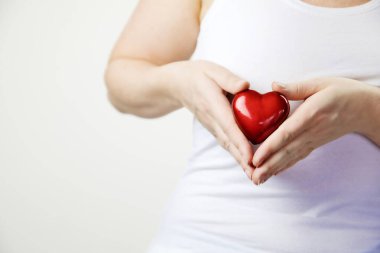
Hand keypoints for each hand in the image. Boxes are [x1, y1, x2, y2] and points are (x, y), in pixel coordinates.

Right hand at [164, 60, 255, 179]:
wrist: (175, 85)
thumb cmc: (196, 75)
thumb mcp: (211, 70)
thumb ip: (228, 78)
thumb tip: (245, 86)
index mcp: (213, 103)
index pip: (229, 126)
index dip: (240, 142)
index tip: (250, 157)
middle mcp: (212, 119)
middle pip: (229, 142)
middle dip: (242, 160)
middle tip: (256, 176)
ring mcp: (211, 125)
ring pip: (227, 145)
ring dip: (239, 161)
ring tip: (254, 175)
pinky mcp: (212, 127)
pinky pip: (225, 142)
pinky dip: (235, 154)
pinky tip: (245, 163)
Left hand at [250, 77, 375, 184]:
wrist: (366, 109)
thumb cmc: (342, 92)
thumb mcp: (320, 83)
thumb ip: (295, 87)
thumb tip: (273, 85)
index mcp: (310, 114)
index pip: (287, 133)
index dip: (270, 147)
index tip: (256, 158)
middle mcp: (311, 131)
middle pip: (286, 151)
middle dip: (268, 165)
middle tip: (252, 176)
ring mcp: (314, 140)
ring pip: (291, 157)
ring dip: (274, 169)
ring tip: (258, 179)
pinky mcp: (315, 143)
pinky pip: (298, 156)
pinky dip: (285, 166)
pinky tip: (274, 172)